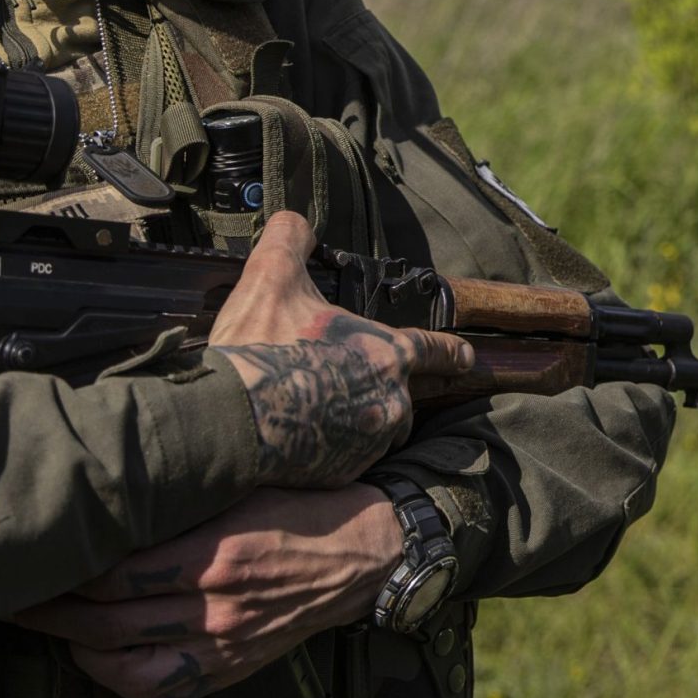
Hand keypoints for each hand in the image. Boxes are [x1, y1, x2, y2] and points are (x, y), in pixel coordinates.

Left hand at [9, 485, 399, 697]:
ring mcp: (222, 646)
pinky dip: (114, 678)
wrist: (366, 557)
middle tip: (7, 593)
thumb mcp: (247, 486)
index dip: (65, 566)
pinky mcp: (231, 669)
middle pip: (104, 620)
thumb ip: (186, 494)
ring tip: (39, 624)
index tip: (31, 550)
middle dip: (47, 611)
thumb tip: (114, 488)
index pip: (116, 570)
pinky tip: (92, 659)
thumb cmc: (303, 508)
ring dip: (69, 646)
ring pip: (121, 662)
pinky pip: (158, 689)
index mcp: (217, 553)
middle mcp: (216, 607)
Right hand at [212, 210, 473, 487]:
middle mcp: (392, 401)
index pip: (433, 349)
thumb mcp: (271, 276)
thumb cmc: (259, 349)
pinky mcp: (342, 475)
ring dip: (355, 421)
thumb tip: (296, 222)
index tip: (466, 358)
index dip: (450, 352)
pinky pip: (345, 460)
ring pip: (374, 429)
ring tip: (315, 411)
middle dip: (378, 389)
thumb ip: (290, 240)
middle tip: (341, 385)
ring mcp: (369, 443)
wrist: (230, 420)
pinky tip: (299, 437)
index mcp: (388, 354)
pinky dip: (329, 449)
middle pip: (398, 395)